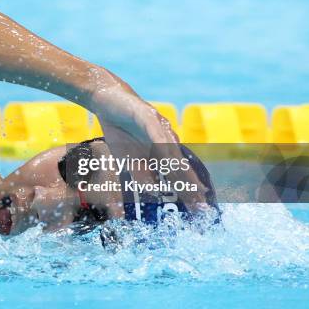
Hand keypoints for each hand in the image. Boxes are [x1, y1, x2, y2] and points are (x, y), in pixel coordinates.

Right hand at [89, 84, 207, 206]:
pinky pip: (156, 134)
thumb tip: (154, 191)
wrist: (106, 101)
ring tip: (192, 186)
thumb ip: (141, 173)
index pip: (177, 173)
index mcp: (162, 150)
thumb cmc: (118, 130)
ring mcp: (159, 127)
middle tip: (201, 204)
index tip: (197, 208)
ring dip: (182, 170)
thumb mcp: (128, 159)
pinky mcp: (147, 116)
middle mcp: (166, 139)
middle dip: (190, 185)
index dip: (187, 190)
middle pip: (180, 165)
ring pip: (172, 151)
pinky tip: (170, 159)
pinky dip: (163, 146)